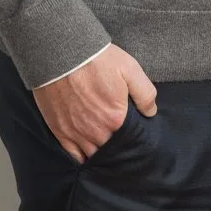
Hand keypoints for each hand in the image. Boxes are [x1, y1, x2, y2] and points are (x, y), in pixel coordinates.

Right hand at [32, 44, 157, 163]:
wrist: (60, 52)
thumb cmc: (95, 59)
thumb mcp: (129, 68)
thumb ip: (145, 93)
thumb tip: (151, 112)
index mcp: (115, 119)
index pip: (129, 142)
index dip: (133, 142)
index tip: (135, 140)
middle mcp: (96, 131)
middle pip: (111, 151)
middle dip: (118, 151)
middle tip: (122, 147)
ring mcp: (76, 133)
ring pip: (93, 156)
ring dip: (101, 155)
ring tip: (107, 153)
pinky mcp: (59, 130)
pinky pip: (73, 155)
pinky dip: (81, 158)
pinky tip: (87, 156)